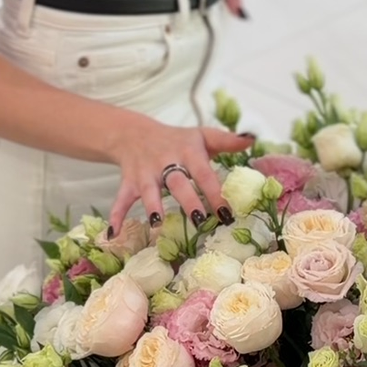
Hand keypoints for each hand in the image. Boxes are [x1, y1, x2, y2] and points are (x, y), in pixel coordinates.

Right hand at [104, 114, 253, 235]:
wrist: (135, 133)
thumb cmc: (176, 140)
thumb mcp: (201, 136)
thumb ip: (226, 141)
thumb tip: (252, 139)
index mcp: (188, 151)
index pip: (204, 173)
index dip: (215, 192)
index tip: (227, 212)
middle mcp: (166, 162)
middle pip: (177, 182)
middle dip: (187, 200)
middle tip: (199, 220)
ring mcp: (145, 173)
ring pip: (148, 190)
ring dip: (152, 206)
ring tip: (157, 223)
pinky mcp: (128, 182)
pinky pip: (121, 199)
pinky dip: (116, 215)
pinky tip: (113, 233)